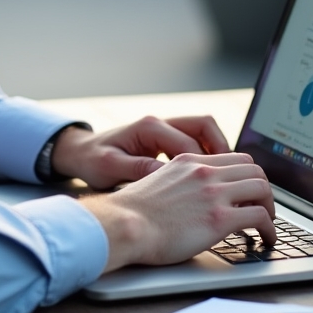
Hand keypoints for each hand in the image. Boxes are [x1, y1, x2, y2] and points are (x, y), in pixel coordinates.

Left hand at [51, 116, 230, 189]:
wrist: (79, 152)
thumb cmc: (93, 160)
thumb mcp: (111, 167)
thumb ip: (138, 169)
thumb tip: (165, 176)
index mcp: (149, 127)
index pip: (188, 143)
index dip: (203, 166)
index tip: (213, 189)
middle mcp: (160, 123)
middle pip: (204, 126)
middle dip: (222, 150)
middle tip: (232, 177)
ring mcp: (164, 129)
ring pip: (203, 132)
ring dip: (217, 152)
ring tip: (227, 179)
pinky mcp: (165, 140)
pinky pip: (195, 142)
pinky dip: (207, 157)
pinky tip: (210, 179)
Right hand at [81, 152, 275, 271]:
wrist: (124, 224)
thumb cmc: (134, 213)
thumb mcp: (157, 182)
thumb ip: (179, 182)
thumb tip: (189, 198)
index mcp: (189, 161)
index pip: (233, 158)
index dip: (247, 175)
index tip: (248, 192)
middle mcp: (204, 171)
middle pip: (253, 170)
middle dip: (263, 189)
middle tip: (263, 207)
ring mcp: (213, 193)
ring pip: (262, 188)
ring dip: (270, 207)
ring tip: (268, 224)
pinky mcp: (219, 218)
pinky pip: (260, 216)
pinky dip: (270, 229)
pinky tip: (266, 239)